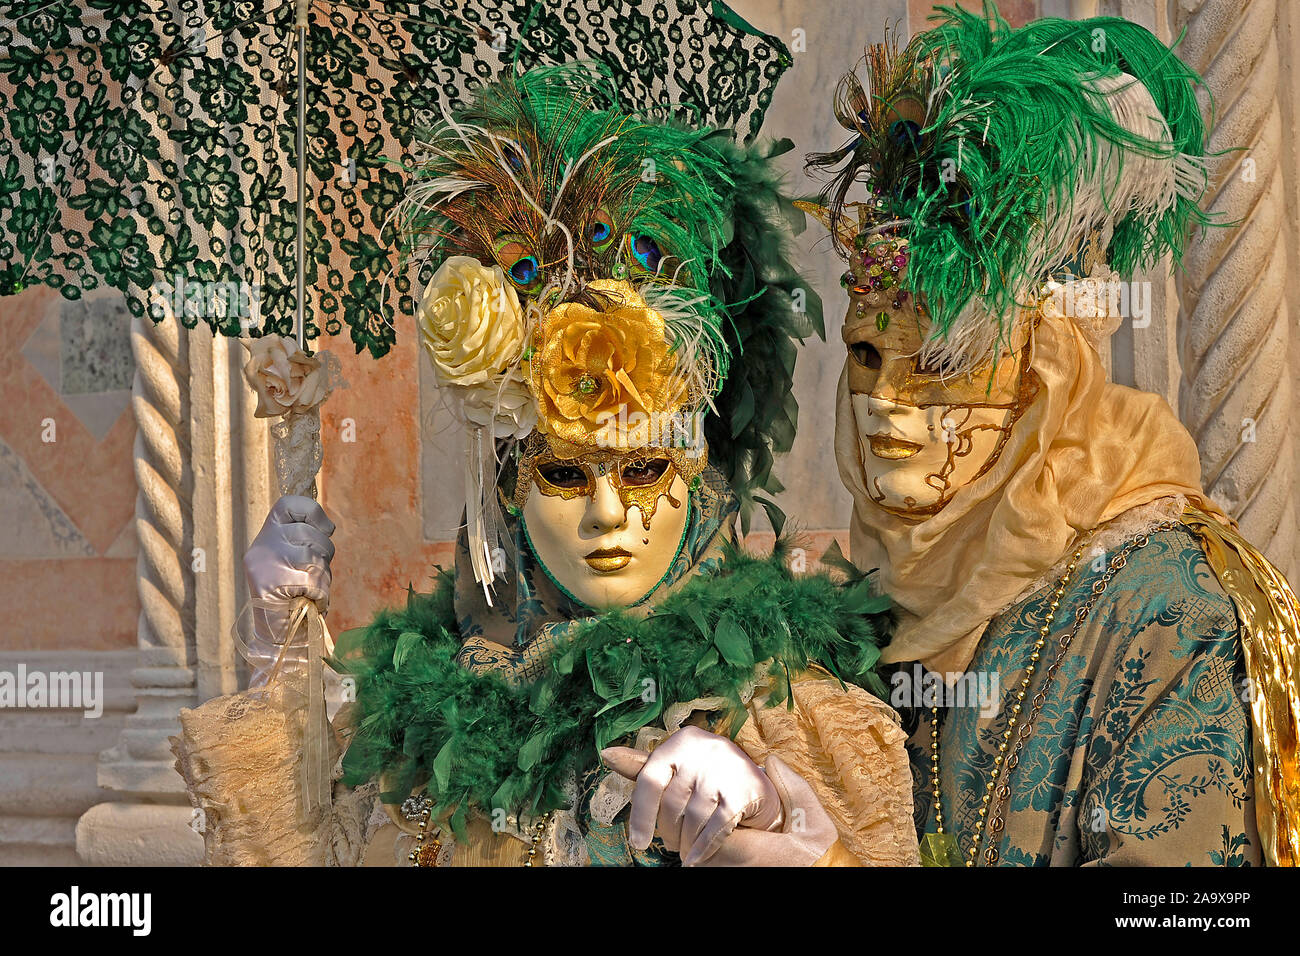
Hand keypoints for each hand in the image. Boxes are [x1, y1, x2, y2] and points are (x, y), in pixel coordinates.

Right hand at [242, 495, 334, 682]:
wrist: (276, 637)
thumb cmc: (294, 597)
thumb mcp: (298, 560)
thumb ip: (307, 540)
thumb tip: (329, 525)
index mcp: (267, 534)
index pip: (291, 504)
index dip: (314, 513)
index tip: (326, 530)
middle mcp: (262, 545)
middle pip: (311, 533)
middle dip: (325, 555)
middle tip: (314, 575)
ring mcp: (263, 563)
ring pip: (314, 556)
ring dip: (323, 578)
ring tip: (310, 592)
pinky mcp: (269, 583)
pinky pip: (313, 580)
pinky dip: (321, 595)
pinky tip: (310, 603)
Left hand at [602, 724, 781, 865]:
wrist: (757, 790)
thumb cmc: (707, 780)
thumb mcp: (676, 769)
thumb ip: (643, 766)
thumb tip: (606, 754)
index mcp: (681, 741)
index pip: (649, 780)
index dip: (641, 815)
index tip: (638, 843)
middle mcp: (704, 748)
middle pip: (671, 803)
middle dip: (669, 832)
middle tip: (672, 845)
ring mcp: (727, 768)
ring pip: (693, 818)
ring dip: (687, 843)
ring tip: (685, 852)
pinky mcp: (745, 790)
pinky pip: (716, 828)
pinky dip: (704, 848)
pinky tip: (696, 858)